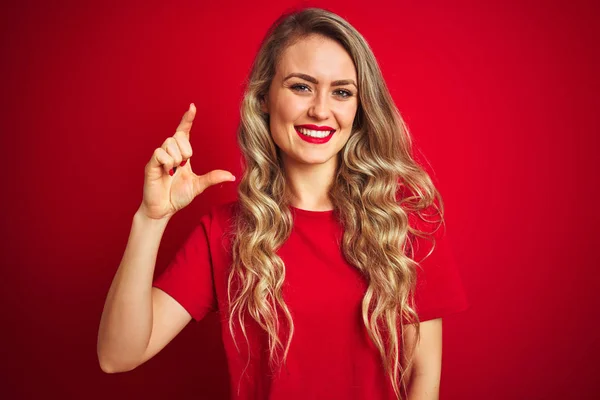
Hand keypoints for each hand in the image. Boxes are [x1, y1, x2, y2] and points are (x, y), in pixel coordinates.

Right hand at [139, 103, 235, 219]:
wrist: (164, 209)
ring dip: (176, 158)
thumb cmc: (178, 196)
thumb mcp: (199, 185)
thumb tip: (231, 176)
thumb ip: (213, 178)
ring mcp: (159, 157)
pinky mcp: (151, 164)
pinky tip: (167, 172)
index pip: (183, 131)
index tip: (192, 107)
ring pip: (169, 143)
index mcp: (181, 154)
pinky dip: (167, 162)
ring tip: (174, 170)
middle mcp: (169, 152)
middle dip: (185, 150)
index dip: (187, 119)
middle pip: (178, 136)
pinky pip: (160, 153)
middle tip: (183, 165)